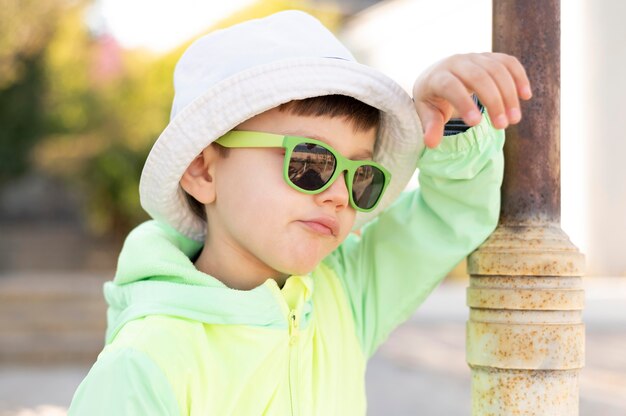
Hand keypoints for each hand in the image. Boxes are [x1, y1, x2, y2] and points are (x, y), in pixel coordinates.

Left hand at [412, 53, 531, 147]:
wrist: (437, 77)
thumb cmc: (433, 100)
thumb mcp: (427, 114)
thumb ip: (430, 127)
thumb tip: (431, 143)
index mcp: (437, 77)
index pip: (451, 86)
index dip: (464, 103)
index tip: (476, 124)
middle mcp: (456, 62)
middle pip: (478, 76)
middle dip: (493, 101)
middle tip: (502, 126)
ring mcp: (474, 57)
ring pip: (496, 69)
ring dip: (509, 94)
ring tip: (514, 119)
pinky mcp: (489, 57)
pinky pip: (508, 62)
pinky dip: (519, 77)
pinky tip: (526, 96)